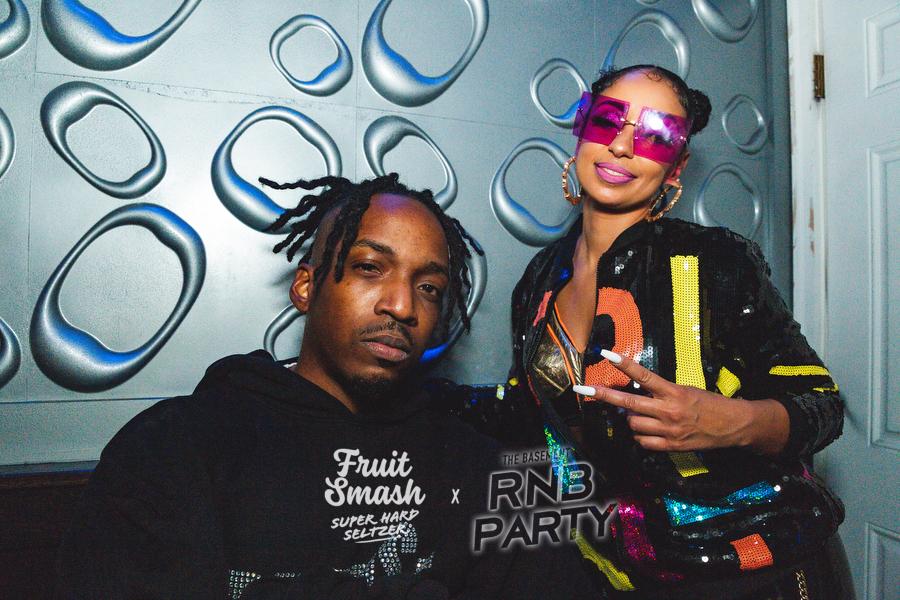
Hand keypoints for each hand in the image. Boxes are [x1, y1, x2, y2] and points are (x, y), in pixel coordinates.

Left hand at [573, 350, 787, 454]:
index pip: (643, 375)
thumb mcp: (685, 390)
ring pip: (632, 424)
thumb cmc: (708, 404)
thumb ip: (661, 391)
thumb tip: (635, 393)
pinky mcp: (671, 446)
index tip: (606, 354)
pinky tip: (647, 430)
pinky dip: (640, 436)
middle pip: (628, 403)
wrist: (732, 426)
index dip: (624, 364)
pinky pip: (642, 441)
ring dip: (630, 419)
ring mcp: (668, 430)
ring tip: (641, 415)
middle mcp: (668, 410)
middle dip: (604, 395)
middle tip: (583, 389)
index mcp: (674, 392)